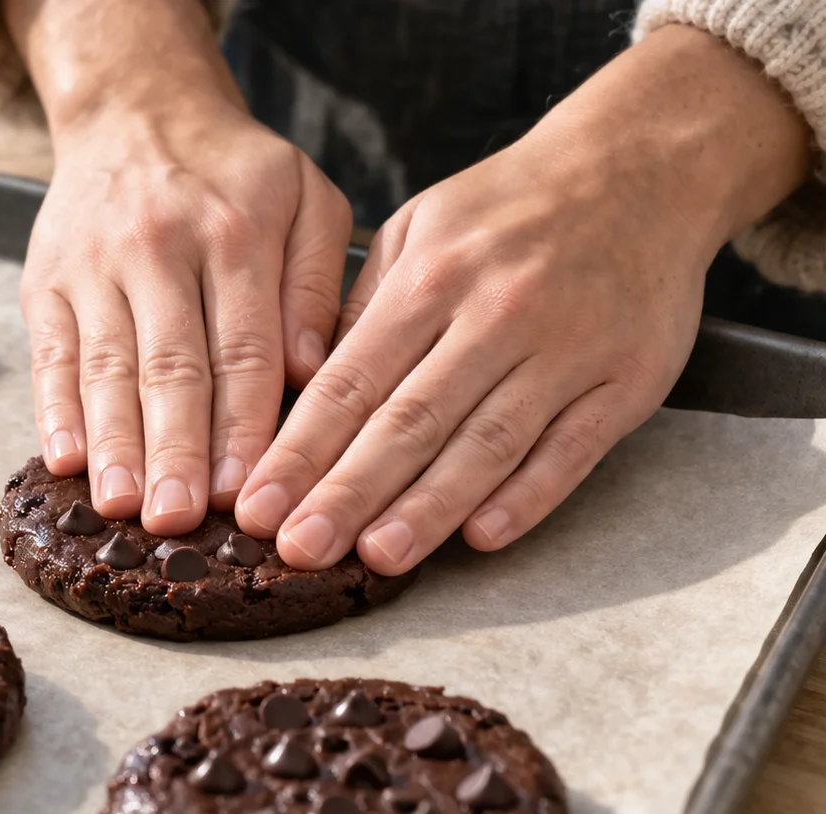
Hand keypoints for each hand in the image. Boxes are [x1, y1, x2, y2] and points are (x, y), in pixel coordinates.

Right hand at [5, 0, 350, 534]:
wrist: (136, 111)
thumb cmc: (236, 173)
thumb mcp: (307, 198)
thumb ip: (318, 282)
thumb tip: (313, 371)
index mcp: (237, 231)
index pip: (244, 346)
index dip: (244, 425)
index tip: (250, 492)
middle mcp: (161, 247)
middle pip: (171, 366)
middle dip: (175, 450)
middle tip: (180, 520)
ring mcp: (95, 265)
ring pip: (105, 368)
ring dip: (114, 444)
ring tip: (122, 509)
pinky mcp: (46, 281)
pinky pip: (50, 354)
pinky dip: (54, 410)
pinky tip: (65, 460)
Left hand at [233, 25, 812, 572]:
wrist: (643, 167)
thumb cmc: (509, 208)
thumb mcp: (417, 230)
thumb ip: (362, 309)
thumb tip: (302, 391)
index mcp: (430, 277)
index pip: (350, 382)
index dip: (300, 451)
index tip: (257, 506)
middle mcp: (495, 313)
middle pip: (410, 420)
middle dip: (347, 492)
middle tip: (298, 549)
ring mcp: (568, 347)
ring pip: (487, 442)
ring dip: (429, 507)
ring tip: (378, 558)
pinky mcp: (631, 377)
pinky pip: (574, 448)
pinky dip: (530, 495)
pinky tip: (484, 538)